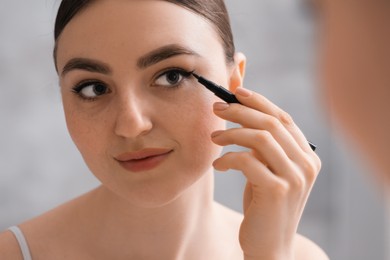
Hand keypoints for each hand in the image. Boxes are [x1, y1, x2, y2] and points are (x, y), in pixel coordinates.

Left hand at [211, 87, 320, 259]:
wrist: (269, 246)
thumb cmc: (264, 205)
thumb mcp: (267, 170)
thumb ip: (263, 145)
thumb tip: (242, 111)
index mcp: (306, 156)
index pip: (283, 118)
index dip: (259, 101)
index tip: (236, 92)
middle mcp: (306, 164)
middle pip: (272, 123)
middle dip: (241, 111)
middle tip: (216, 108)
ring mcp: (295, 177)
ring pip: (261, 137)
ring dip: (232, 132)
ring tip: (213, 138)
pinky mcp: (278, 190)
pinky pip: (247, 161)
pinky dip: (228, 158)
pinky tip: (218, 165)